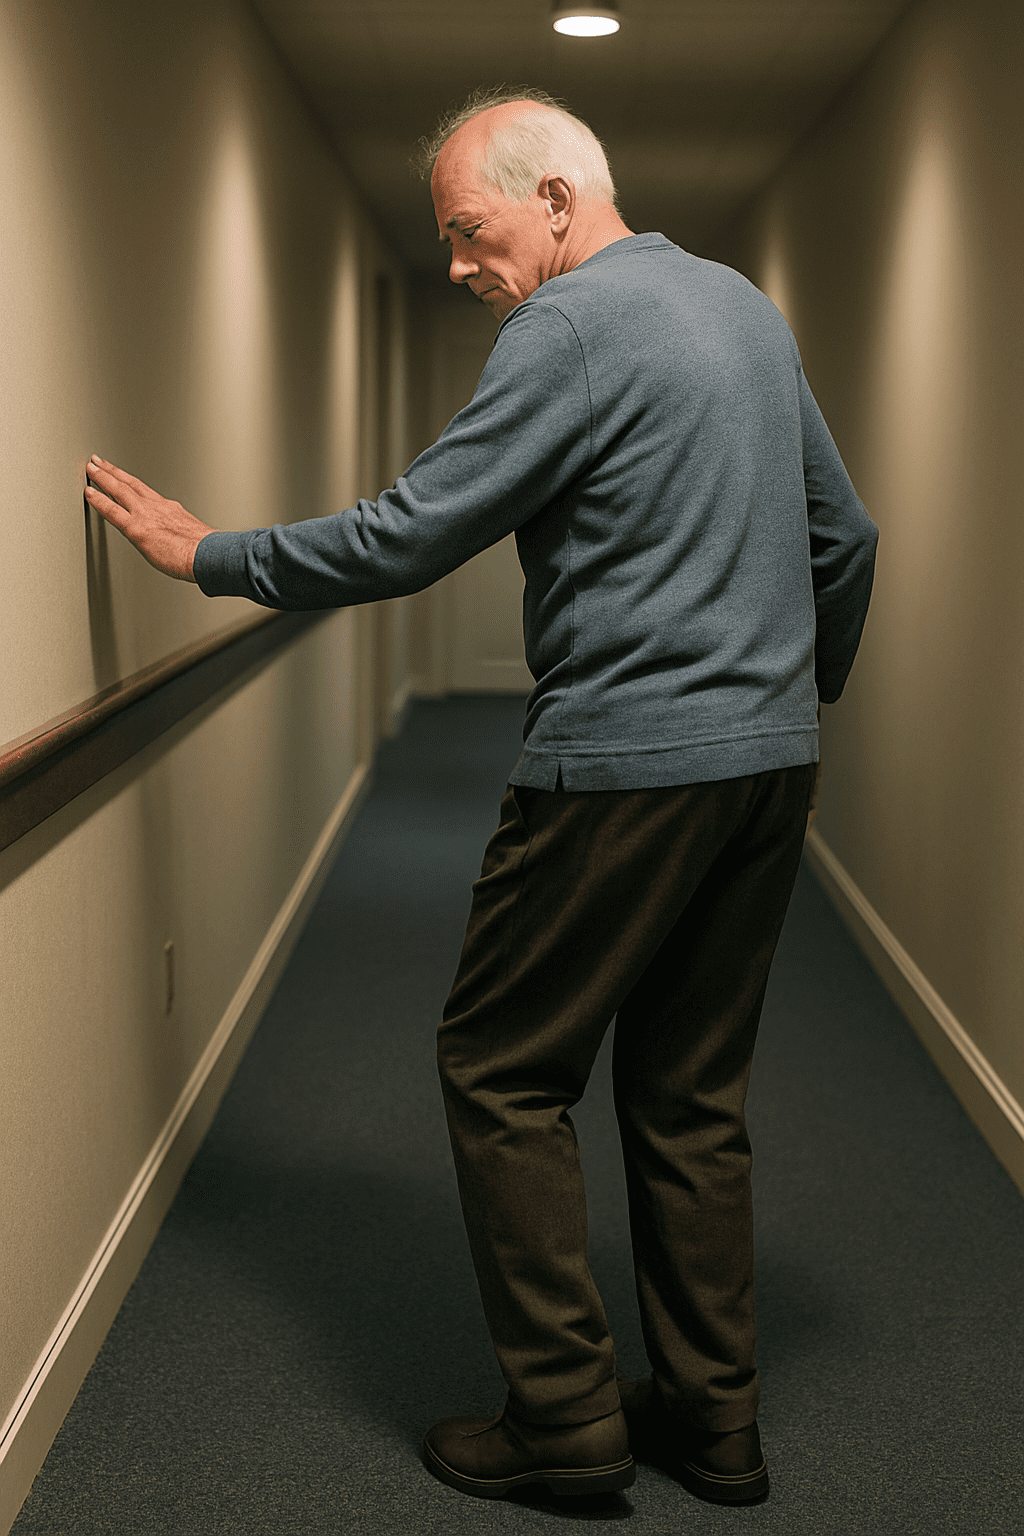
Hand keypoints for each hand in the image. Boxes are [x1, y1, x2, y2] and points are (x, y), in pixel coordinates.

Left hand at [84, 456, 213, 581]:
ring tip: (90, 468)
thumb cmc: (204, 552)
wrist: (208, 555)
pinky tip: (88, 493)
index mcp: (169, 509)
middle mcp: (155, 507)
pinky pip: (112, 510)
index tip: (119, 474)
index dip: (128, 480)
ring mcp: (145, 515)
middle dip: (112, 471)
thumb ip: (179, 532)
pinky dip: (98, 500)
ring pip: (119, 490)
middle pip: (129, 484)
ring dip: (102, 477)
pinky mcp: (136, 528)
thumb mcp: (193, 534)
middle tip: (98, 461)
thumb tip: (180, 541)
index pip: (143, 490)